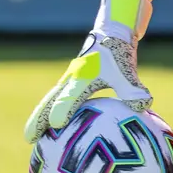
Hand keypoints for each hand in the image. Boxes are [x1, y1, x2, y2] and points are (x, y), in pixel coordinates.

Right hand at [24, 30, 151, 143]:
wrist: (109, 34)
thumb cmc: (117, 53)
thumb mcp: (126, 69)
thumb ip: (132, 87)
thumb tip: (143, 105)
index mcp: (83, 77)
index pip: (70, 95)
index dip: (63, 108)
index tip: (56, 124)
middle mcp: (71, 80)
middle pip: (49, 101)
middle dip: (39, 119)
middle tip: (29, 139)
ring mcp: (68, 82)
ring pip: (50, 101)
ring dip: (40, 117)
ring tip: (33, 138)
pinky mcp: (71, 85)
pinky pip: (57, 101)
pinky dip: (49, 113)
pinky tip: (52, 130)